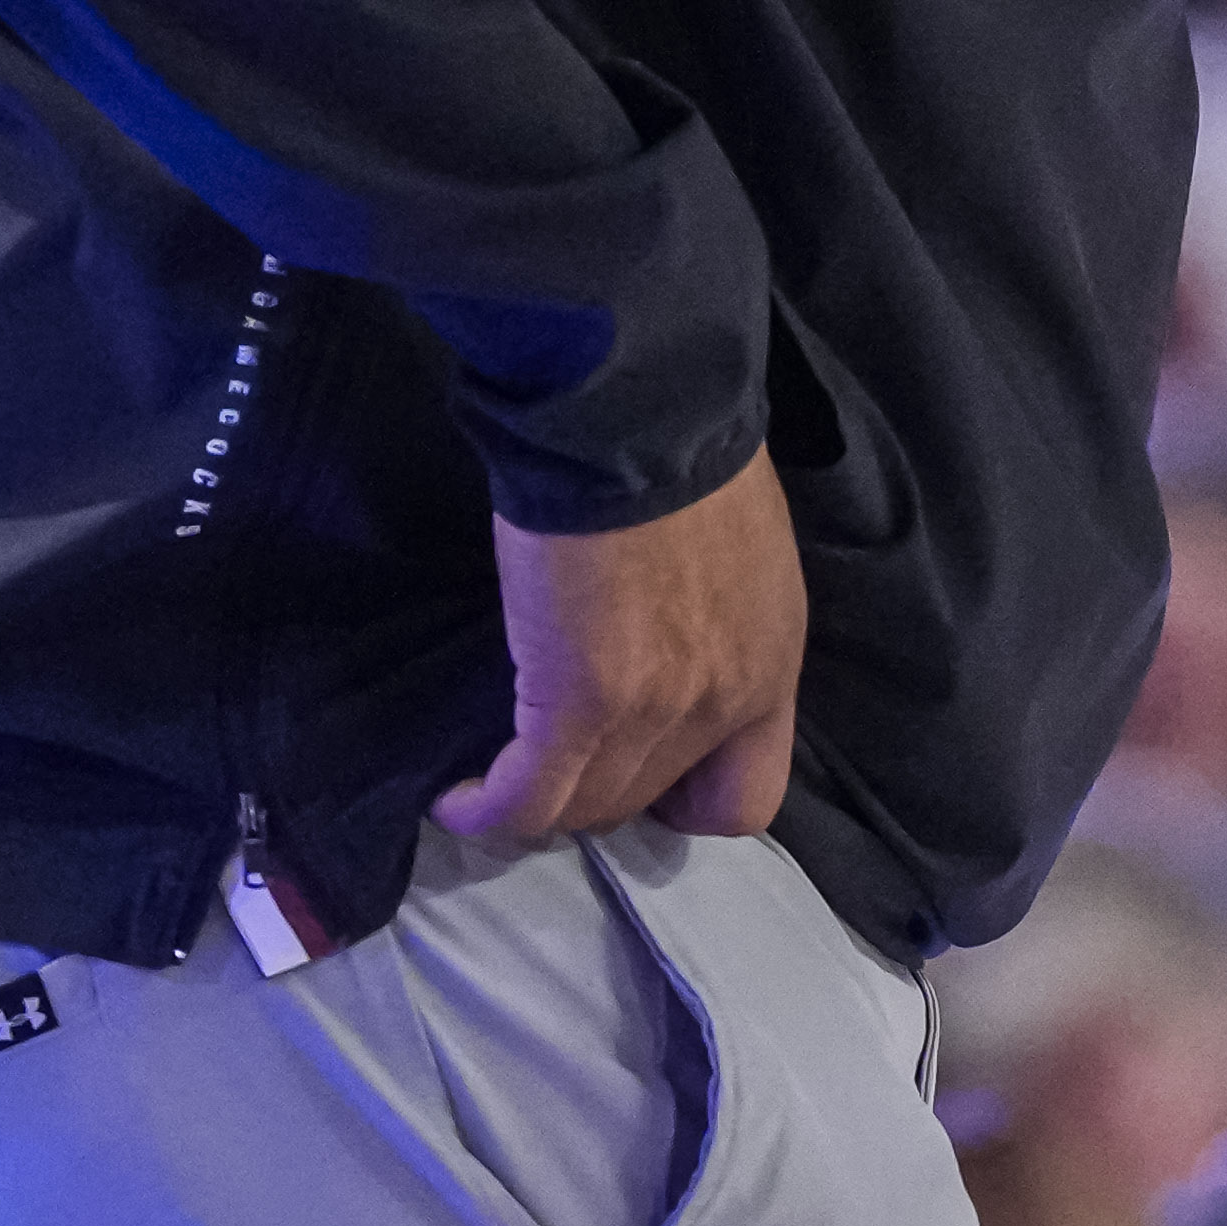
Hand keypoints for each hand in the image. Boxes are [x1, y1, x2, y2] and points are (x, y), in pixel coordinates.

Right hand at [431, 442, 806, 843]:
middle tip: (546, 757)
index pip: (745, 797)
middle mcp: (721, 707)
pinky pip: (527, 797)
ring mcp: (651, 714)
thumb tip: (665, 631)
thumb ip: (715, 613)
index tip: (639, 765)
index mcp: (769, 667)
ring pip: (585, 808)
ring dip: (536, 806)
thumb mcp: (739, 550)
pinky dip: (487, 810)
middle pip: (646, 799)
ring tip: (492, 784)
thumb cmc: (688, 448)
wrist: (639, 415)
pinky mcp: (574, 705)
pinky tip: (458, 798)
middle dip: (594, 791)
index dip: (684, 799)